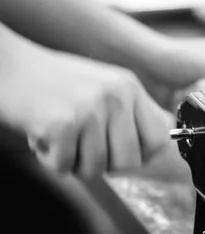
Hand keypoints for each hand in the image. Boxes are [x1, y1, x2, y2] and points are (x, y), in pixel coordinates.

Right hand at [2, 46, 171, 177]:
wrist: (4, 65)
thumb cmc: (52, 83)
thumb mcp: (102, 88)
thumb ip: (130, 115)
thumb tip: (160, 149)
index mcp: (130, 87)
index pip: (159, 139)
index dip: (140, 155)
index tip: (118, 151)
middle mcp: (116, 96)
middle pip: (129, 162)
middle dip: (104, 164)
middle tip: (82, 146)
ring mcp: (90, 109)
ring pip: (96, 169)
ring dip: (73, 162)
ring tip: (59, 137)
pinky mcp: (62, 123)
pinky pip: (65, 166)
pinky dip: (50, 160)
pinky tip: (42, 136)